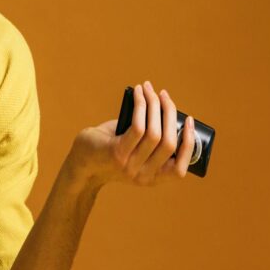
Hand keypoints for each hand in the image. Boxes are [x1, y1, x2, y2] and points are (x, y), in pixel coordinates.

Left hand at [68, 80, 195, 188]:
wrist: (80, 165)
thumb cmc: (110, 152)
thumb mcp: (135, 152)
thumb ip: (150, 138)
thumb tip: (163, 108)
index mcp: (153, 179)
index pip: (180, 169)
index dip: (189, 143)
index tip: (189, 119)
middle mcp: (143, 176)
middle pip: (169, 143)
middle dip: (170, 113)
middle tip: (164, 95)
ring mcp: (129, 166)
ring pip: (154, 132)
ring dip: (155, 105)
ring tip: (150, 89)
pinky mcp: (116, 153)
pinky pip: (137, 126)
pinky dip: (141, 105)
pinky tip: (139, 93)